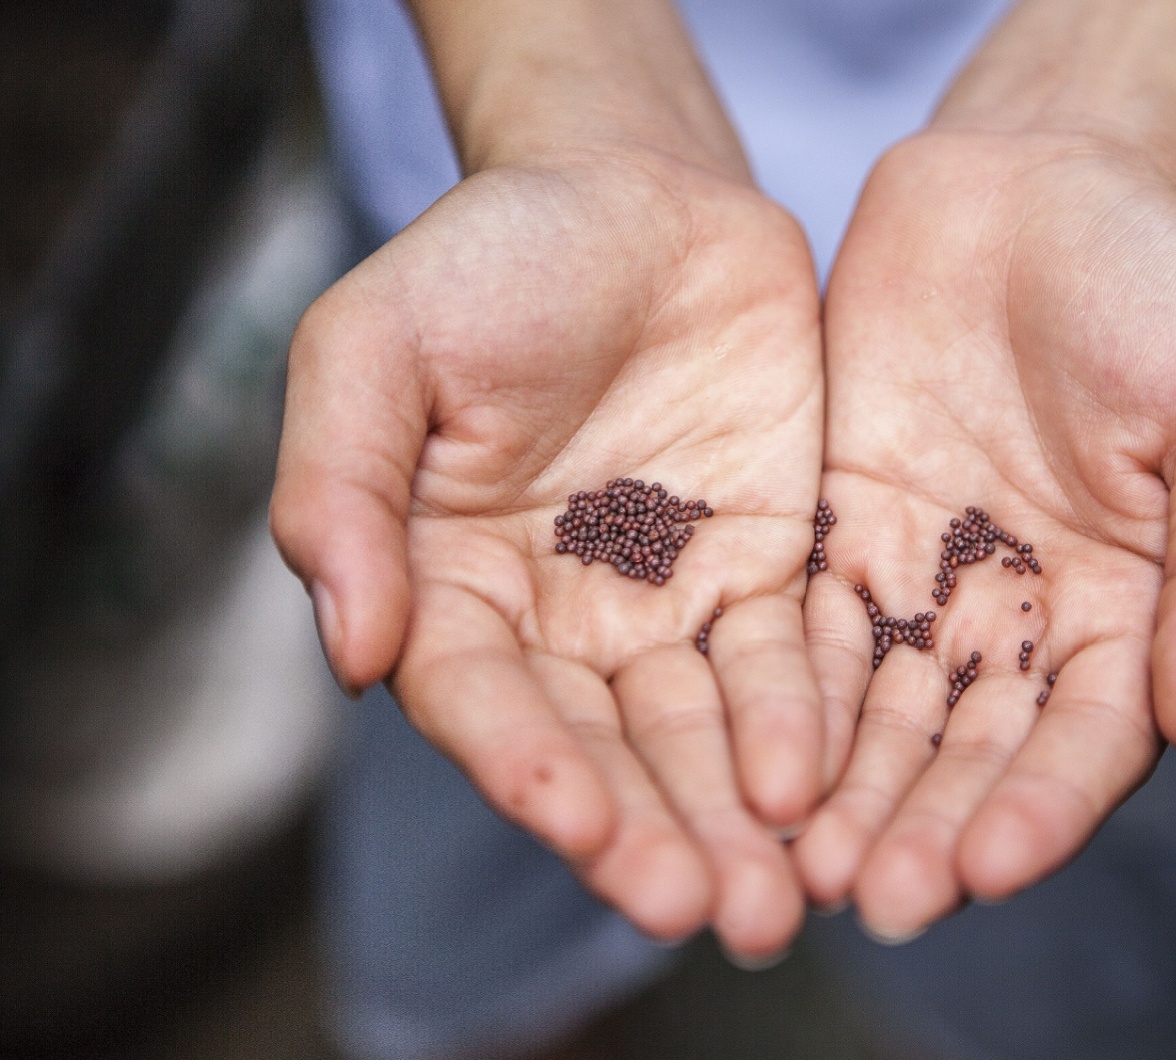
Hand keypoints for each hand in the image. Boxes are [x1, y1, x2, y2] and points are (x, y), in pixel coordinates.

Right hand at [271, 149, 823, 959]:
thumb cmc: (490, 256)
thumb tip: (350, 651)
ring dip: (734, 817)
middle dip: (653, 831)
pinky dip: (803, 724)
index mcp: (451, 584)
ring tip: (775, 899)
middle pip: (604, 749)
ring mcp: (668, 602)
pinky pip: (787, 661)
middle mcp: (561, 620)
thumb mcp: (374, 345)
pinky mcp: (764, 572)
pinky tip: (823, 785)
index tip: (574, 822)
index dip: (525, 767)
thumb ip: (339, 489)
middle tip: (706, 910)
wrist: (636, 189)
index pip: (484, 701)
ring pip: (701, 732)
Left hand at [794, 130, 1175, 939]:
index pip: (1088, 740)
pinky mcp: (834, 536)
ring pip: (877, 716)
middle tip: (872, 897)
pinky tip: (743, 757)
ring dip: (843, 794)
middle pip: (969, 753)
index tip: (987, 867)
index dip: (1042, 809)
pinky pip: (799, 631)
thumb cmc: (1156, 283)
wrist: (1031, 183)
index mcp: (1129, 609)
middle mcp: (1019, 621)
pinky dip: (777, 699)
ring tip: (797, 865)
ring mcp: (921, 583)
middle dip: (925, 828)